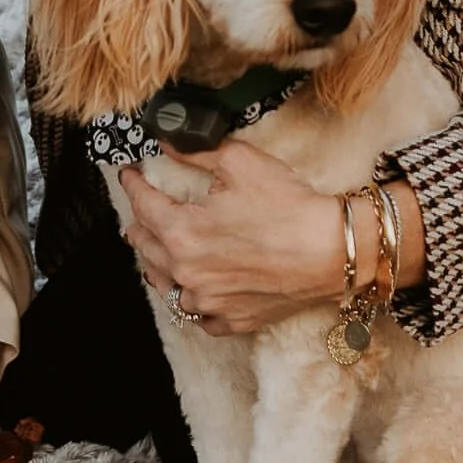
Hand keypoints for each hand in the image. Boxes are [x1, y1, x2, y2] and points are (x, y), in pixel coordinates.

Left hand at [120, 136, 344, 335]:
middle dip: (139, 223)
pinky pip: (197, 313)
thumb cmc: (289, 207)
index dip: (133, 184)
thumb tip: (167, 143)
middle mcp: (187, 273)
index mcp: (181, 233)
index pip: (142, 205)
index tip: (130, 175)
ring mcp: (208, 302)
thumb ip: (195, 151)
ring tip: (154, 249)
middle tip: (139, 211)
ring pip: (164, 284)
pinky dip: (189, 298)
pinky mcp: (231, 319)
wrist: (332, 250)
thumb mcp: (239, 162)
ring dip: (156, 262)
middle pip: (145, 246)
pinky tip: (191, 288)